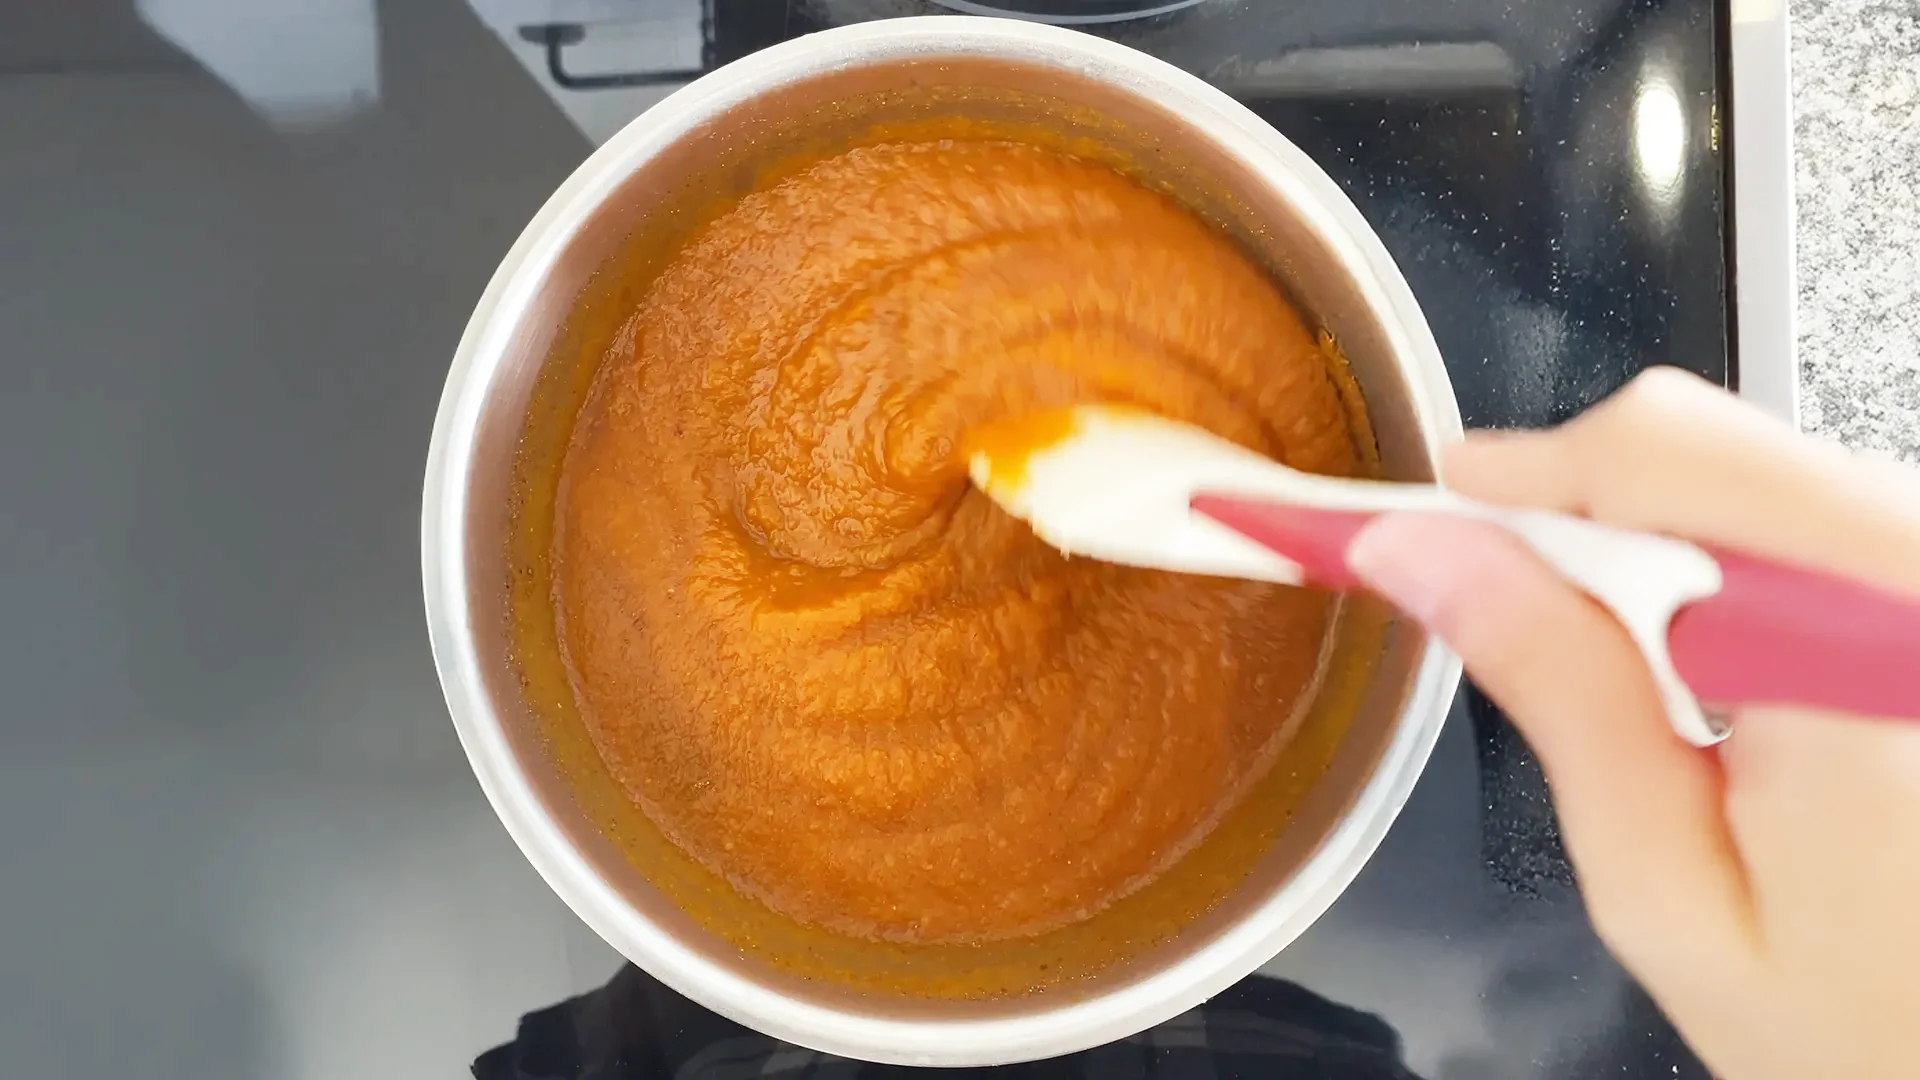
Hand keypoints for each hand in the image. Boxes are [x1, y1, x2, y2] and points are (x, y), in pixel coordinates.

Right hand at [1345, 368, 1919, 1079]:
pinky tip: (1729, 669)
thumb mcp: (1667, 885)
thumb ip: (1556, 694)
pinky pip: (1843, 525)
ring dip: (1680, 547)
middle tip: (1510, 597)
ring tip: (1644, 674)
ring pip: (1783, 477)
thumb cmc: (1875, 1030)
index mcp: (1867, 655)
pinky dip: (1755, 571)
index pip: (1667, 456)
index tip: (1445, 500)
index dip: (1532, 468)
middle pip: (1727, 451)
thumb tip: (1429, 556)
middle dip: (1598, 513)